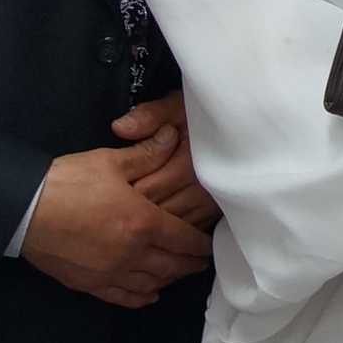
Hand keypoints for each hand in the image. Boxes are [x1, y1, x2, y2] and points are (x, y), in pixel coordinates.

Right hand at [22, 118, 212, 307]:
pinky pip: (124, 297)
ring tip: (178, 273)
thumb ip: (146, 153)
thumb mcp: (110, 161)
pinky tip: (149, 293)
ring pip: (151, 283)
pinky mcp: (89, 284)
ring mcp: (110, 272)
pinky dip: (141, 297)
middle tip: (199, 260)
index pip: (184, 239)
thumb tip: (172, 137)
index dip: (200, 243)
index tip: (208, 243)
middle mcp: (132, 253)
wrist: (24, 209)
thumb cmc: (68, 181)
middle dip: (190, 263)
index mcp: (143, 222)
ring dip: (169, 279)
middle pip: (172, 265)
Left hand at [112, 92, 220, 230]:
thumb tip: (119, 128)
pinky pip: (186, 234)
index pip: (144, 190)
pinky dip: (168, 237)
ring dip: (148, 231)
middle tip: (104, 218)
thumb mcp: (178, 105)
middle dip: (128, 217)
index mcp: (185, 165)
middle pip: (154, 214)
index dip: (120, 195)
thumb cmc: (203, 115)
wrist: (241, 127)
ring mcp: (208, 208)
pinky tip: (152, 236)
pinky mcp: (215, 216)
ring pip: (170, 229)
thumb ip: (149, 116)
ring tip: (121, 231)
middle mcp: (198, 191)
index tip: (100, 196)